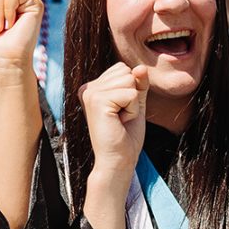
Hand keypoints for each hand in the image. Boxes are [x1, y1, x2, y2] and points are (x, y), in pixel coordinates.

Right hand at [80, 62, 148, 178]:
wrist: (118, 161)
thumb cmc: (126, 136)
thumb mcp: (136, 103)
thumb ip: (138, 83)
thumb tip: (141, 66)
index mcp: (92, 87)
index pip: (123, 69)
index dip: (131, 90)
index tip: (121, 111)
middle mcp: (88, 88)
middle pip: (126, 71)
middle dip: (132, 95)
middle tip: (121, 117)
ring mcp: (90, 93)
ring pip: (129, 80)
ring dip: (133, 103)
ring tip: (120, 119)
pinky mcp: (97, 101)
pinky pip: (130, 94)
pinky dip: (133, 109)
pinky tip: (120, 122)